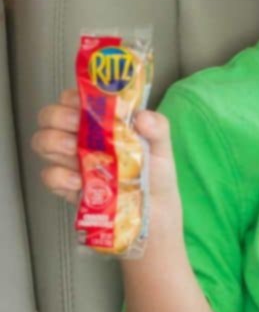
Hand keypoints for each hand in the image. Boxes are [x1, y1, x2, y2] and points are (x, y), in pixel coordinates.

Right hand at [32, 88, 181, 209]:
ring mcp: (72, 161)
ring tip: (75, 152)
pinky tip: (79, 180)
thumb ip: (157, 127)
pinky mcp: (68, 186)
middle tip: (76, 126)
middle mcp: (82, 137)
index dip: (74, 97)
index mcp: (101, 121)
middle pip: (50, 116)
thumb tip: (142, 117)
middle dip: (58, 117)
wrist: (155, 214)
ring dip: (54, 142)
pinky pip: (49, 175)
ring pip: (43, 141)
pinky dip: (60, 176)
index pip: (75, 98)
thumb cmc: (156, 175)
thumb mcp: (162, 146)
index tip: (86, 104)